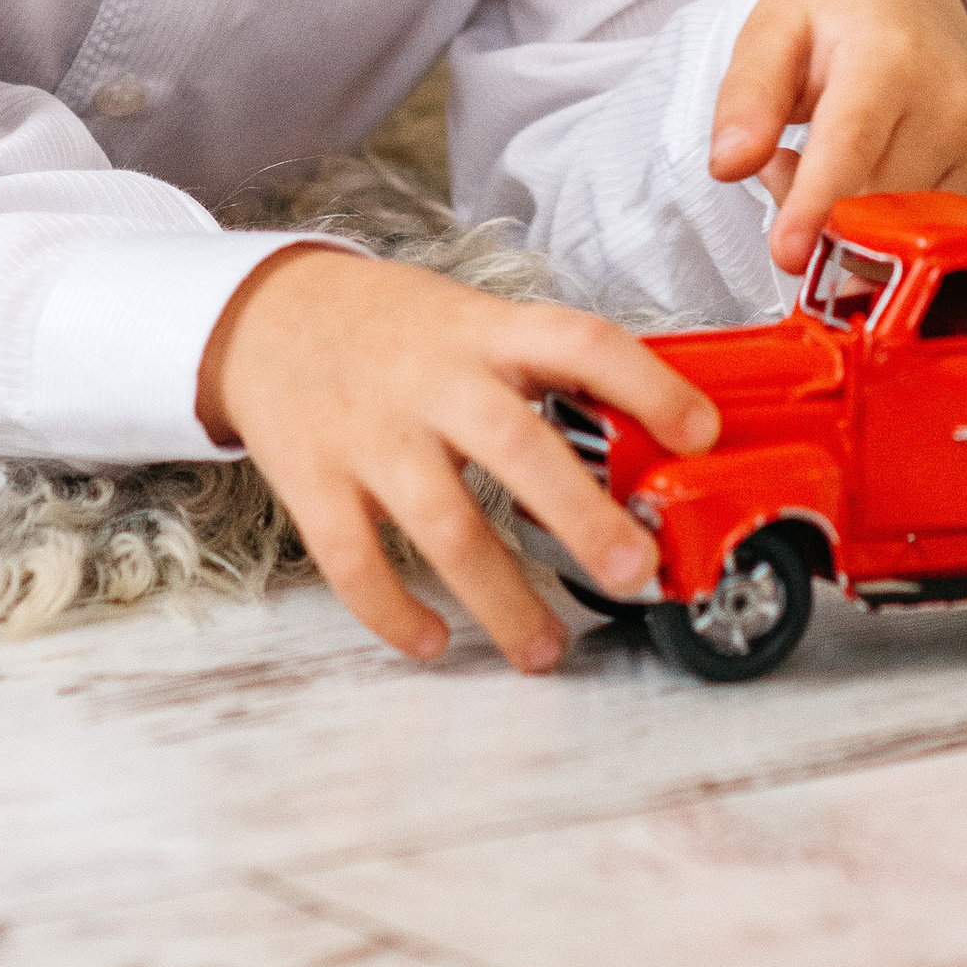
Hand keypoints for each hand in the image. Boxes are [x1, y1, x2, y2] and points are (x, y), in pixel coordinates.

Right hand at [196, 246, 718, 672]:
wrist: (267, 316)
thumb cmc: (394, 329)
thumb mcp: (473, 319)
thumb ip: (545, 369)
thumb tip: (651, 433)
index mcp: (484, 332)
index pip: (578, 342)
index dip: (645, 383)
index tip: (700, 432)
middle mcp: (431, 380)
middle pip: (515, 446)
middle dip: (580, 516)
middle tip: (637, 572)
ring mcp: (369, 432)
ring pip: (443, 525)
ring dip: (501, 598)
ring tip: (547, 650)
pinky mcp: (312, 480)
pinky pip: (355, 562)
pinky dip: (395, 612)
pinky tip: (434, 640)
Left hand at [707, 0, 966, 278]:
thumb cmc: (834, 14)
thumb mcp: (772, 30)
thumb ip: (746, 96)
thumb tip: (728, 167)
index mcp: (891, 55)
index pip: (852, 144)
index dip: (817, 205)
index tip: (788, 256)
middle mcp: (956, 100)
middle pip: (870, 205)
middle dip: (816, 211)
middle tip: (788, 159)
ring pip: (907, 233)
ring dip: (859, 224)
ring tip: (844, 157)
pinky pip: (945, 239)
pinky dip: (904, 230)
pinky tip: (887, 177)